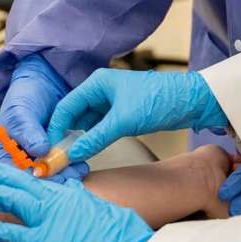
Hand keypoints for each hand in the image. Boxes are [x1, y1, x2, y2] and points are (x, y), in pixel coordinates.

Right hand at [0, 54, 86, 183]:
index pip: (11, 174)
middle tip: (69, 175)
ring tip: (79, 169)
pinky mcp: (52, 158)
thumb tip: (39, 151)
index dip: (30, 178)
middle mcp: (15, 163)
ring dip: (65, 175)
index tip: (48, 175)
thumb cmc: (24, 96)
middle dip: (52, 179)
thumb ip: (27, 130)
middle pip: (32, 180)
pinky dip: (71, 168)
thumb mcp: (21, 111)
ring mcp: (35, 162)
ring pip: (49, 177)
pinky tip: (81, 165)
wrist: (44, 85)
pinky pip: (61, 168)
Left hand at [0, 157, 151, 241]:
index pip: (37, 180)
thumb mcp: (104, 211)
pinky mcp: (44, 241)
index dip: (16, 173)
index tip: (2, 168)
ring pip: (10, 198)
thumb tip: (75, 189)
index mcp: (72, 195)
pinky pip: (11, 234)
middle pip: (19, 181)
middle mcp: (58, 201)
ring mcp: (49, 219)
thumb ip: (85, 199)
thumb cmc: (124, 240)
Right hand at [46, 70, 227, 162]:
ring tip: (71, 158)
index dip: (56, 128)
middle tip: (58, 157)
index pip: (67, 106)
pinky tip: (88, 152)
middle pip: (74, 114)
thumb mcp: (124, 121)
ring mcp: (112, 103)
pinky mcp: (122, 114)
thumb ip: (96, 137)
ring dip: (79, 139)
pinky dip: (93, 139)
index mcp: (97, 83)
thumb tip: (74, 153)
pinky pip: (100, 128)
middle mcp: (101, 91)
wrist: (191, 101)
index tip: (50, 148)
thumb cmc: (159, 101)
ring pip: (87, 123)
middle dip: (66, 135)